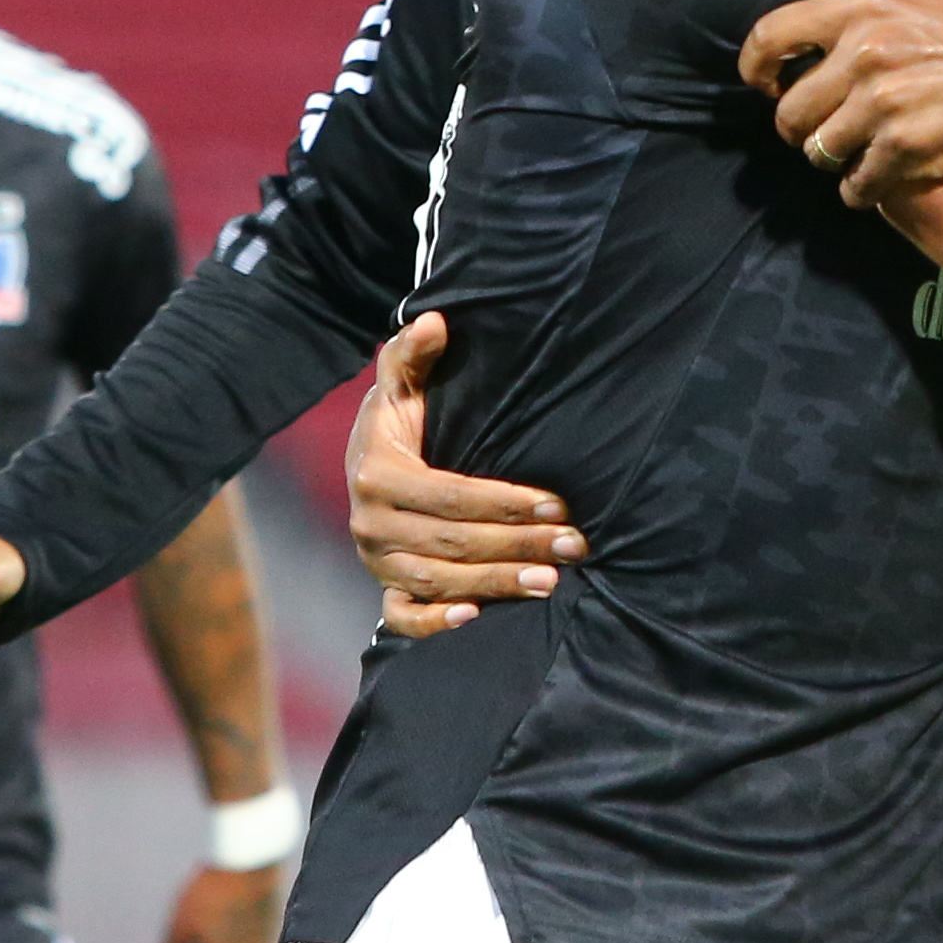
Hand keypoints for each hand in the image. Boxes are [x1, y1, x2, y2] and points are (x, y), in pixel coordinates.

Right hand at [350, 312, 584, 638]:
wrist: (368, 459)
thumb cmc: (402, 420)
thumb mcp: (402, 382)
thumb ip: (414, 352)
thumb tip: (437, 321)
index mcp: (376, 473)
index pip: (450, 495)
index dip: (506, 502)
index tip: (558, 504)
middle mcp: (369, 523)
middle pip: (453, 541)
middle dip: (517, 545)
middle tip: (575, 545)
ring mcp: (376, 559)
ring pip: (439, 580)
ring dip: (495, 583)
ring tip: (551, 580)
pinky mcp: (384, 586)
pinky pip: (402, 615)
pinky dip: (434, 621)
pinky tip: (476, 617)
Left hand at [742, 0, 942, 207]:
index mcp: (863, 9)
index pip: (771, 36)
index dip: (755, 66)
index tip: (764, 82)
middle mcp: (863, 57)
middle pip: (790, 110)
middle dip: (799, 126)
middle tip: (820, 128)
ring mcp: (883, 108)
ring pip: (820, 150)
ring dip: (831, 158)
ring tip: (850, 154)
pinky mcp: (907, 151)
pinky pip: (857, 184)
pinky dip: (860, 189)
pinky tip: (874, 182)